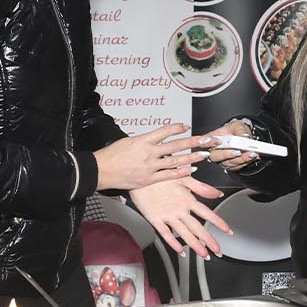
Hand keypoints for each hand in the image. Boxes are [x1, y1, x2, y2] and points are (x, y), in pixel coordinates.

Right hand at [95, 124, 212, 191]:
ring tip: (203, 155)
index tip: (186, 127)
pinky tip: (190, 170)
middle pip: (175, 145)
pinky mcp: (148, 179)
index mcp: (142, 140)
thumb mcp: (127, 141)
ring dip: (191, 157)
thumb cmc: (111, 156)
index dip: (177, 128)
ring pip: (175, 161)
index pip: (165, 131)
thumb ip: (144, 141)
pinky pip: (168, 175)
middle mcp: (148, 152)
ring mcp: (150, 166)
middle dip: (192, 142)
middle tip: (205, 140)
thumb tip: (154, 140)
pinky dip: (180, 172)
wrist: (101, 170)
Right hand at [129, 179, 231, 258]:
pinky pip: (165, 234)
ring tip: (204, 255)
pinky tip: (180, 251)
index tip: (228, 231)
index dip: (218, 222)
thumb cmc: (161, 175)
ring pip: (184, 234)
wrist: (140, 175)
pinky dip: (173, 244)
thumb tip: (217, 193)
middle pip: (197, 228)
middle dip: (209, 241)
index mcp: (187, 199)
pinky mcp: (155, 219)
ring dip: (195, 246)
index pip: (207, 213)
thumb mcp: (183, 177)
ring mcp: (167, 216)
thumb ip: (202, 187)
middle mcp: (179, 210)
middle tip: (218, 251)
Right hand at [203, 119, 260, 169]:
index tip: (218, 141)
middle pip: (216, 156)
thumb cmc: (235, 130)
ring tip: (251, 153)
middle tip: (238, 151)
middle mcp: (215, 151)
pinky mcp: (232, 166)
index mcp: (212, 139)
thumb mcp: (237, 125)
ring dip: (242, 159)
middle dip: (228, 154)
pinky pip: (238, 166)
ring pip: (229, 163)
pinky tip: (254, 156)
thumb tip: (244, 136)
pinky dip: (247, 161)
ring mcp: (223, 160)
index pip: (204, 142)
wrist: (243, 137)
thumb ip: (240, 130)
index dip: (209, 143)